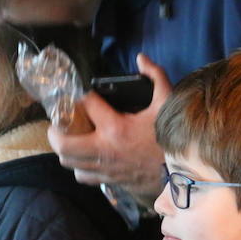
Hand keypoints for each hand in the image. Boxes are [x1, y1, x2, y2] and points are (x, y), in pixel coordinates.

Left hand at [47, 54, 171, 205]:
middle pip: (62, 143)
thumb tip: (141, 58)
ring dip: (67, 149)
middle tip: (61, 121)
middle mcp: (104, 150)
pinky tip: (88, 157)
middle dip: (56, 130)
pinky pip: (84, 176)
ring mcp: (105, 168)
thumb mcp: (167, 103)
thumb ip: (155, 76)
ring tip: (74, 139)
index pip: (86, 105)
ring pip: (69, 162)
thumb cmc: (173, 138)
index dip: (83, 97)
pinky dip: (80, 166)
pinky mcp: (110, 181)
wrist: (185, 175)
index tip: (88, 96)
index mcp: (115, 128)